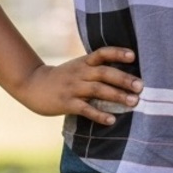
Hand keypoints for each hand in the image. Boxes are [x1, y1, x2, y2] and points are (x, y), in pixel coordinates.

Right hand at [17, 47, 141, 125]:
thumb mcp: (78, 67)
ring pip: (97, 90)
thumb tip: (125, 75)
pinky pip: (85, 109)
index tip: (133, 56)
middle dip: (123, 79)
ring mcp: (73, 88)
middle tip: (140, 86)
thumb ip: (96, 68)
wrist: (32, 85)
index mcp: (84, 62)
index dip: (117, 53)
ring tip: (133, 102)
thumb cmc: (62, 77)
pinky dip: (99, 114)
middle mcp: (80, 73)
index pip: (102, 53)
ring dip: (117, 96)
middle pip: (104, 73)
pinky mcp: (66, 103)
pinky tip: (111, 120)